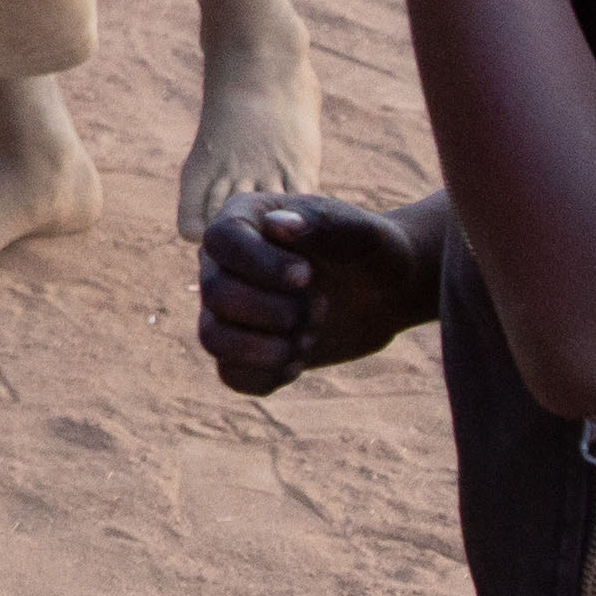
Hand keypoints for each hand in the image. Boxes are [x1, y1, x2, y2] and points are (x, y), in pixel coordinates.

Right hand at [197, 192, 438, 396]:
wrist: (384, 289)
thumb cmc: (367, 248)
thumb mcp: (357, 229)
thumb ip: (322, 223)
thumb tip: (278, 225)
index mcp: (244, 221)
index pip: (220, 239)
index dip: (258, 263)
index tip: (306, 276)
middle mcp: (223, 263)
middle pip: (214, 292)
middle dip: (274, 310)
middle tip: (321, 306)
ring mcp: (230, 309)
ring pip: (212, 337)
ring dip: (266, 348)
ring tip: (308, 338)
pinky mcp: (246, 350)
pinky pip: (232, 375)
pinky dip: (267, 375)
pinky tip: (300, 360)